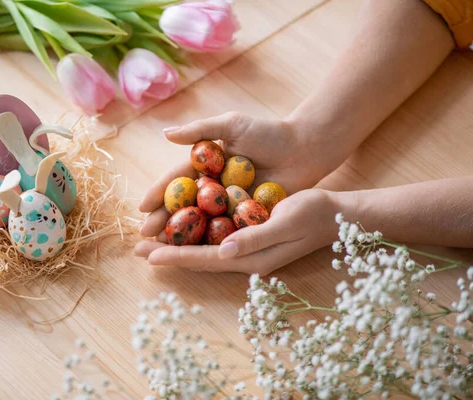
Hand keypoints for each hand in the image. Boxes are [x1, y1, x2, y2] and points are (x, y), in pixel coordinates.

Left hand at [135, 188, 340, 274]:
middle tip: (137, 248)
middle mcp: (244, 257)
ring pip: (203, 247)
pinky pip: (214, 236)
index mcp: (251, 259)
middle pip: (198, 256)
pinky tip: (180, 225)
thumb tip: (224, 250)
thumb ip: (255, 238)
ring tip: (150, 240)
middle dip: (168, 252)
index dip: (175, 256)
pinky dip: (194, 233)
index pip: (204, 260)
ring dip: (177, 244)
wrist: (335, 212)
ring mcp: (246, 247)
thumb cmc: (313, 214)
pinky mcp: (248, 234)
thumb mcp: (284, 223)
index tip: (147, 255)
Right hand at [138, 111, 328, 237]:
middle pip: (183, 208)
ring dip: (182, 238)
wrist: (304, 148)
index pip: (176, 182)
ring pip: (201, 225)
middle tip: (145, 236)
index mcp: (205, 166)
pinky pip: (226, 232)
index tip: (141, 209)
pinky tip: (195, 255)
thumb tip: (165, 134)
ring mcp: (229, 206)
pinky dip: (211, 244)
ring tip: (162, 251)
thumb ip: (200, 130)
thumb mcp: (232, 124)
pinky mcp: (247, 220)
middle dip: (163, 222)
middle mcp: (213, 188)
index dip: (158, 195)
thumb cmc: (269, 133)